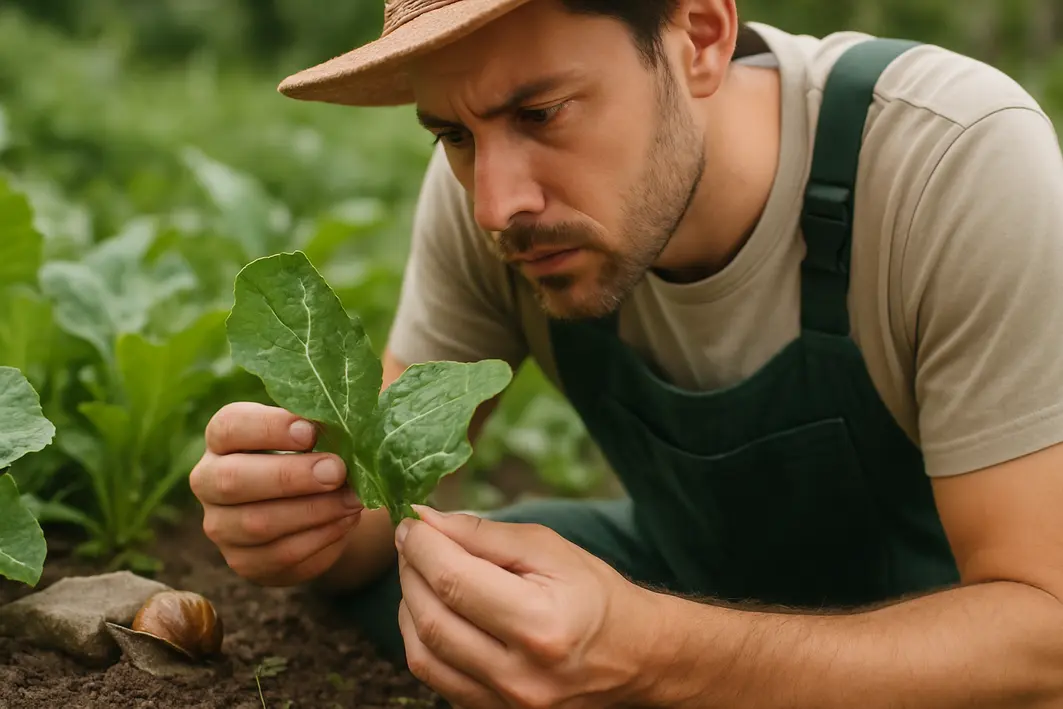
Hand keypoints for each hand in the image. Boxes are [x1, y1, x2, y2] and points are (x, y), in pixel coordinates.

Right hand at [189, 402, 362, 585]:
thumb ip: (320, 430)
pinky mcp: (244, 561)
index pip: (229, 427)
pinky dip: (320, 537)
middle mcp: (209, 481)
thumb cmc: (308, 457)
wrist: (308, 510)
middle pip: (233, 479)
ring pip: (258, 523)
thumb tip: (348, 430)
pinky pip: (281, 554)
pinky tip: (345, 521)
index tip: (310, 431)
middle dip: (291, 476)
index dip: (269, 428)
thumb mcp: (311, 437)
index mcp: (222, 439)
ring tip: (352, 499)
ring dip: (313, 511)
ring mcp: (221, 526)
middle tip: (336, 470)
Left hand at [395, 506, 658, 708]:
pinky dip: (422, 638)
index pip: (453, 580)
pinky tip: (434, 609)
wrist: (634, 656)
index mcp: (539, 624)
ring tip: (421, 573)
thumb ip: (484, 535)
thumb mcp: (550, 548)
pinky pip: (435, 678)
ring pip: (422, 653)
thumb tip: (427, 520)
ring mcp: (505, 705)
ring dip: (409, 605)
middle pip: (430, 618)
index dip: (421, 546)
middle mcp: (519, 675)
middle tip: (412, 541)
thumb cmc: (594, 594)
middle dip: (410, 571)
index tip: (412, 522)